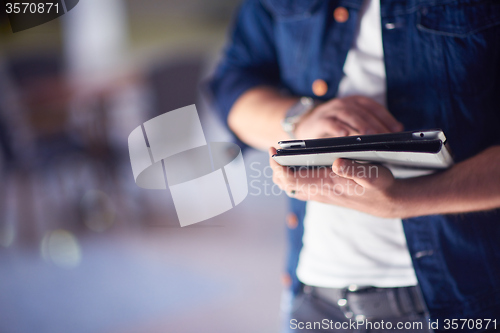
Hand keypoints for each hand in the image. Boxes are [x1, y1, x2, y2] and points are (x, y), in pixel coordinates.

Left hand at [269, 147, 402, 217]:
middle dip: (276, 169)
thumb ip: (354, 169)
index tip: (274, 151)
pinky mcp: (324, 195)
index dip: (279, 166)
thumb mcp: (373, 175)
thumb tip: (337, 163)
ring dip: (282, 174)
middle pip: (286, 184)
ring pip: (291, 188)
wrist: (388, 202)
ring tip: (281, 157)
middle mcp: (320, 192)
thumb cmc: (381, 186)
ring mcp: (321, 195)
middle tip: (275, 152)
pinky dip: (292, 178)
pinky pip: (300, 189)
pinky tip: (295, 166)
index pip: (292, 179)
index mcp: (327, 184)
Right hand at [294, 95, 402, 138]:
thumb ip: (369, 125)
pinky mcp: (319, 120)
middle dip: (375, 123)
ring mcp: (330, 111)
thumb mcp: (352, 123)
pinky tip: (345, 134)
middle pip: (362, 111)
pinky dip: (337, 128)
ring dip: (359, 124)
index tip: (397, 129)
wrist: (306, 125)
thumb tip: (395, 131)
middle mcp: (343, 103)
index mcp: (354, 102)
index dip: (386, 117)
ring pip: (348, 114)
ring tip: (369, 135)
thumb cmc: (334, 126)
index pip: (373, 107)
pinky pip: (329, 123)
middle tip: (385, 136)